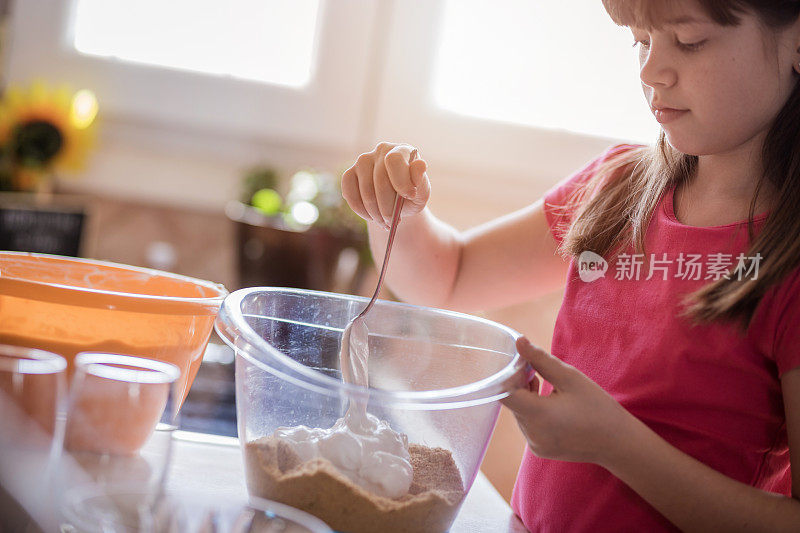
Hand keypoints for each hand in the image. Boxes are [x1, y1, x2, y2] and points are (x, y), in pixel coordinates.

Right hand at [341, 142, 429, 227]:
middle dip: (387, 207)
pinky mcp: (350, 173)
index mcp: (402, 150)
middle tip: (393, 221)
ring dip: (375, 213)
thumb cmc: (411, 195)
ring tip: (384, 222)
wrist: (397, 202)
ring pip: (366, 191)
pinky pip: (350, 194)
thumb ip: (421, 180)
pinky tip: (371, 216)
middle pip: (380, 181)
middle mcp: (381, 150)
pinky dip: (361, 211)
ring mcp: (363, 161)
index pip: (394, 160)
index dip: (400, 180)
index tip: (410, 197)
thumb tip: (421, 164)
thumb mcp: (422, 192)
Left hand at [501, 337, 635, 465]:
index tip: (518, 363)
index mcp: (538, 415)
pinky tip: (548, 403)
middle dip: (518, 384)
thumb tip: (518, 342)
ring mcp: (535, 445)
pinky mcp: (539, 449)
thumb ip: (540, 360)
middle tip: (533, 369)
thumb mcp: (570, 378)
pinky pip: (527, 425)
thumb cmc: (597, 407)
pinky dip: (532, 412)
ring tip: (542, 384)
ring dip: (525, 397)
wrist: (618, 443)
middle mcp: (532, 433)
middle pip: (512, 402)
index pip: (504, 392)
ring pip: (519, 413)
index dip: (506, 375)